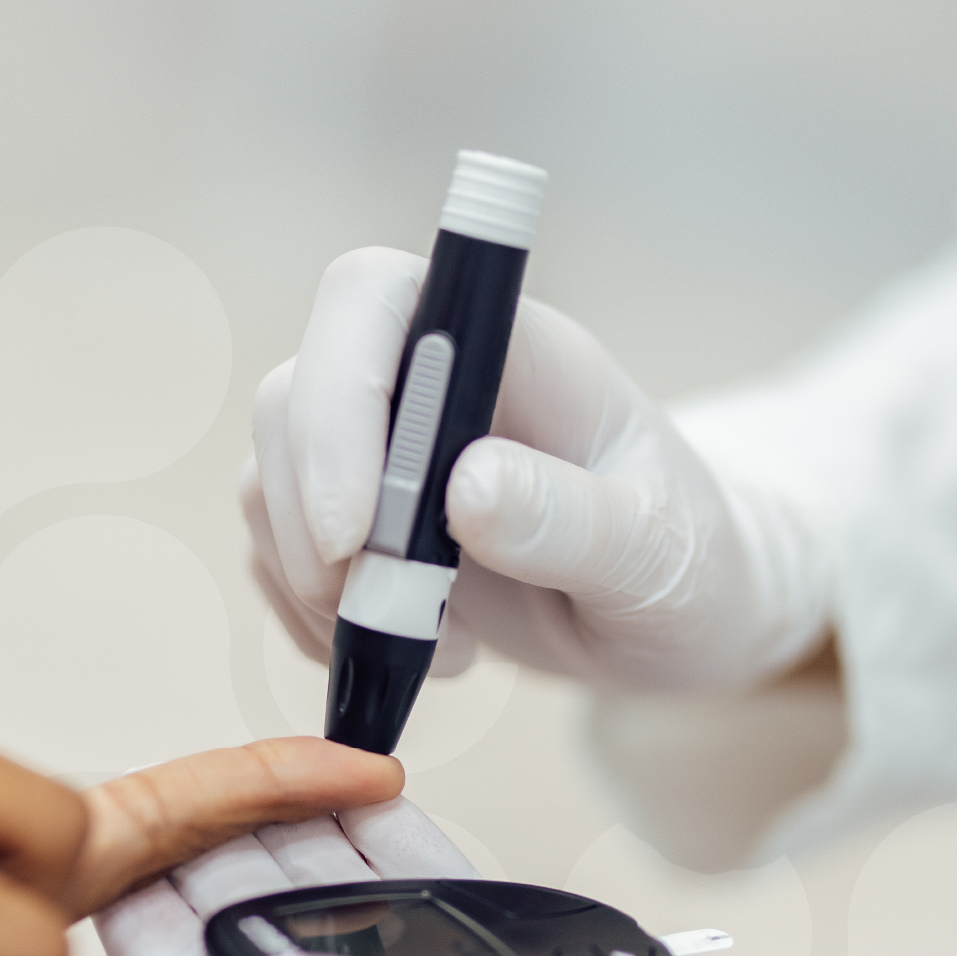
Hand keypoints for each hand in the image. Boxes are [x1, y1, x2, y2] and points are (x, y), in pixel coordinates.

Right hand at [246, 248, 833, 688]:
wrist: (675, 620)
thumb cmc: (688, 568)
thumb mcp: (657, 558)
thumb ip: (572, 520)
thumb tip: (466, 486)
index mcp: (506, 348)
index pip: (371, 300)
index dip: (337, 396)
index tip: (357, 531)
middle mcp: (426, 383)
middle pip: (294, 397)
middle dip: (308, 517)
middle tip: (377, 613)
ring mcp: (379, 451)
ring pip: (268, 482)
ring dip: (316, 583)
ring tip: (431, 647)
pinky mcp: (355, 524)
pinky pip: (280, 556)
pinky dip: (318, 622)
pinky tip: (414, 655)